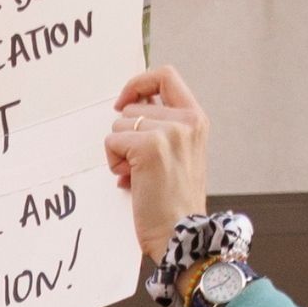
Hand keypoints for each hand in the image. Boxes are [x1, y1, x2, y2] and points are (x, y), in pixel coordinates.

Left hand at [108, 66, 209, 263]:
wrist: (180, 231)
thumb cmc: (172, 200)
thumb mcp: (176, 154)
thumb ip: (159, 129)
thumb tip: (124, 110)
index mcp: (195, 117)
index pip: (165, 75)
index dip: (138, 83)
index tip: (121, 103)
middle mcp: (187, 119)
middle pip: (132, 108)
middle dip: (125, 136)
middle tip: (138, 165)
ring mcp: (170, 131)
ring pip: (119, 125)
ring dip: (118, 152)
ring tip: (137, 175)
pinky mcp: (150, 147)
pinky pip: (111, 142)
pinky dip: (113, 162)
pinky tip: (129, 180)